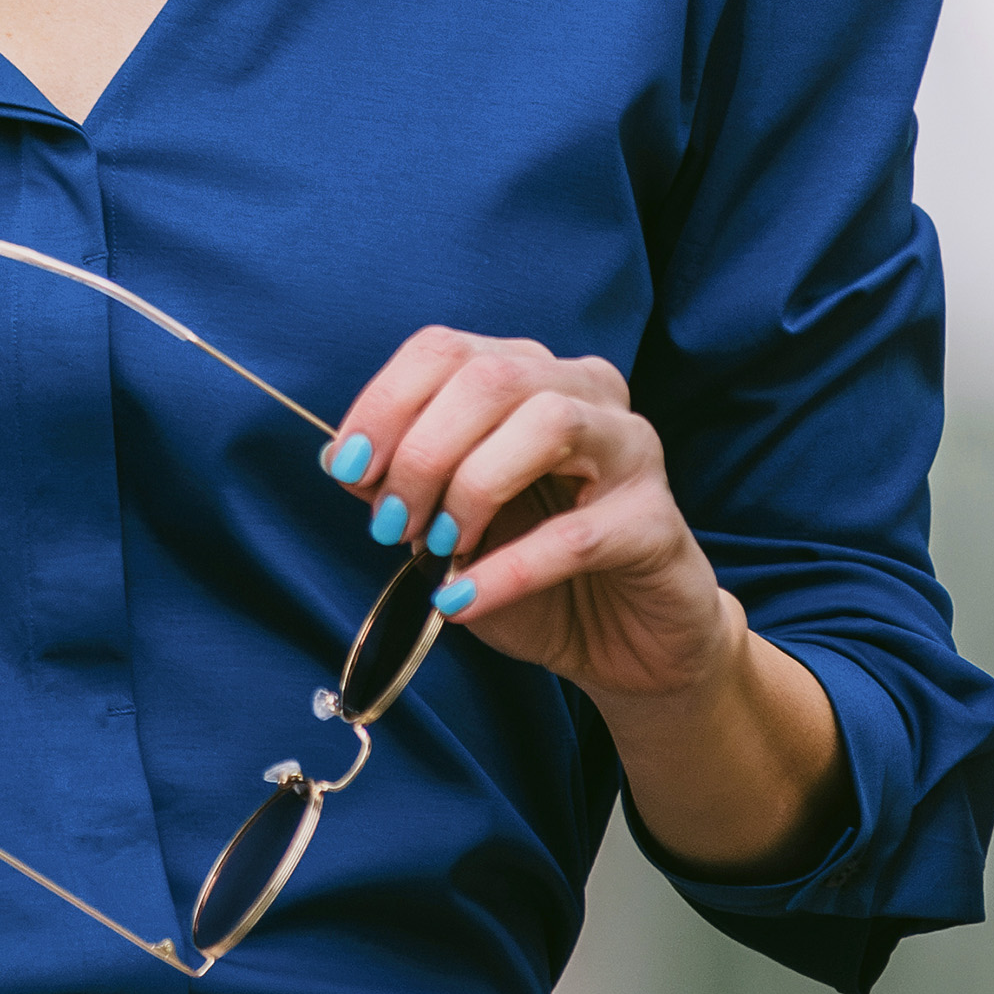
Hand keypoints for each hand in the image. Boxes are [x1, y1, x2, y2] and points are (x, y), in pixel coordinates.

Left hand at [324, 327, 724, 700]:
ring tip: (440, 548)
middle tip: (392, 523)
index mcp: (531, 375)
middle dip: (422, 452)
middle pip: (490, 380)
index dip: (385, 403)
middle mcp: (586, 392)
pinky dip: (507, 568)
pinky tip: (462, 599)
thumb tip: (338, 458)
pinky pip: (576, 533)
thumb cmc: (535, 570)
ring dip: (472, 487)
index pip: (446, 350)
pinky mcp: (656, 522)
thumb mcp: (451, 524)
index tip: (346, 467)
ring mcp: (631, 450)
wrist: (625, 643)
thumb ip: (401, 485)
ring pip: (547, 423)